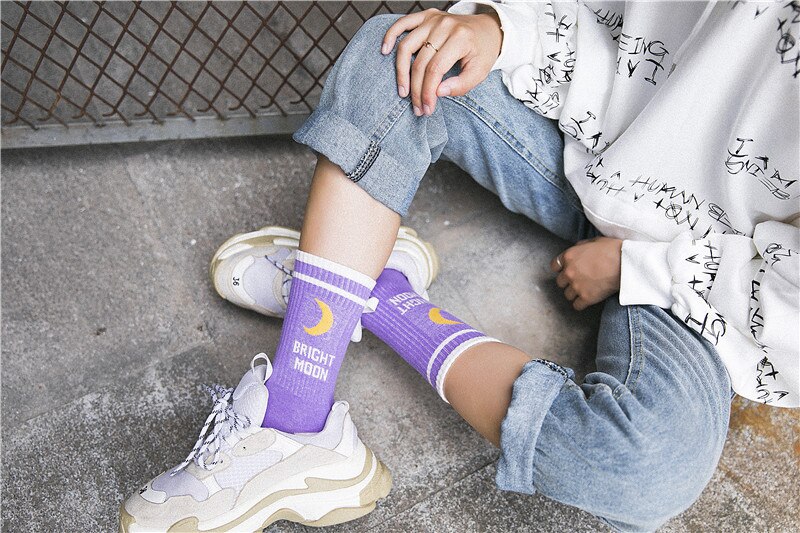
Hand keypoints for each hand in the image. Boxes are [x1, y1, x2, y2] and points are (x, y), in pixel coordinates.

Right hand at [381, 8, 502, 115]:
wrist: (488, 29)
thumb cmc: (483, 52)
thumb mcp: (480, 72)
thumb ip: (461, 85)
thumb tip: (437, 92)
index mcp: (460, 38)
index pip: (436, 69)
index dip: (428, 92)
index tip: (426, 109)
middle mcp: (444, 25)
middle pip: (420, 62)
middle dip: (416, 89)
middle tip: (417, 107)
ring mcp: (433, 19)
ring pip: (406, 46)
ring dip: (401, 72)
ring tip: (403, 91)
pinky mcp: (426, 16)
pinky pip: (402, 23)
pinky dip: (390, 35)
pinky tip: (384, 51)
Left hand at [550, 237, 622, 310]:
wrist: (626, 264)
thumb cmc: (613, 250)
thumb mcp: (593, 241)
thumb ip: (580, 247)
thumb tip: (577, 251)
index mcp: (569, 256)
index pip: (554, 265)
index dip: (561, 268)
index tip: (567, 270)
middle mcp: (569, 271)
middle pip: (560, 282)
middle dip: (568, 281)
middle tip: (579, 280)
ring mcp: (577, 286)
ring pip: (567, 295)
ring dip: (575, 293)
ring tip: (585, 290)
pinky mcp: (586, 298)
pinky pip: (576, 306)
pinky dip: (581, 304)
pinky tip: (588, 299)